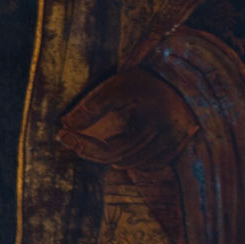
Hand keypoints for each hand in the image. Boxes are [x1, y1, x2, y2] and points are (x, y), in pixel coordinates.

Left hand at [58, 68, 198, 170]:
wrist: (182, 79)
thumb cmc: (149, 80)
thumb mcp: (118, 86)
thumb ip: (93, 106)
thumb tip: (66, 125)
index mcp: (149, 127)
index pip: (107, 149)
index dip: (82, 145)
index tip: (61, 133)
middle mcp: (162, 143)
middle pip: (116, 159)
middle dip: (90, 150)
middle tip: (71, 136)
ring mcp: (170, 149)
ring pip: (130, 163)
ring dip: (109, 154)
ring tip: (93, 138)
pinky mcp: (174, 150)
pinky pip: (146, 164)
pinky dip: (130, 157)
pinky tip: (122, 142)